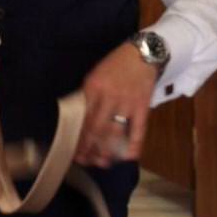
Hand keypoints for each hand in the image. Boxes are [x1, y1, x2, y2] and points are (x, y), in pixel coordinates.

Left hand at [77, 43, 158, 167]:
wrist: (142, 54)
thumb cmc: (115, 65)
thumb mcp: (94, 76)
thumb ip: (87, 97)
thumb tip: (78, 119)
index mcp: (93, 88)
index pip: (82, 119)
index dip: (78, 138)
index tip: (73, 152)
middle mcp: (109, 97)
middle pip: (96, 129)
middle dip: (89, 149)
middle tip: (86, 162)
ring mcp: (127, 103)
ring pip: (115, 133)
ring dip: (108, 150)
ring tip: (102, 163)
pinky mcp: (143, 107)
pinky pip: (138, 130)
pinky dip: (134, 145)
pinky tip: (128, 157)